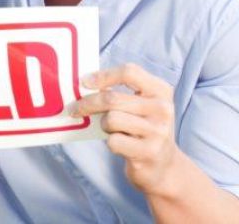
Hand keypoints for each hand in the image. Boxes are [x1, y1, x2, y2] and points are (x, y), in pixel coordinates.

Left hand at [68, 63, 178, 195]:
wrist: (164, 166)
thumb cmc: (142, 128)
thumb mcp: (140, 105)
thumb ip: (119, 92)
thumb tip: (83, 85)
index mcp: (161, 90)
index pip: (129, 72)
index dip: (103, 76)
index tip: (84, 82)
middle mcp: (163, 109)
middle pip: (113, 98)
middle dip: (88, 103)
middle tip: (75, 108)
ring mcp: (158, 132)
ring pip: (111, 119)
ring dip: (103, 124)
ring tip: (110, 129)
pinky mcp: (149, 152)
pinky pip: (114, 141)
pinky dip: (110, 143)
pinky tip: (119, 144)